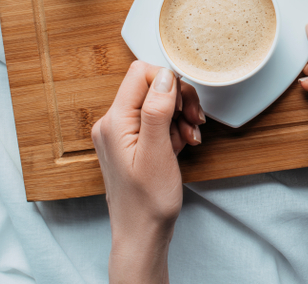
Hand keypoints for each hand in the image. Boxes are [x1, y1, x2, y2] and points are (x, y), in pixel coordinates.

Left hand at [91, 61, 204, 283]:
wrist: (142, 234)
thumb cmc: (147, 202)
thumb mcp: (157, 152)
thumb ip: (157, 110)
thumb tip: (165, 76)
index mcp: (114, 121)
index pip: (141, 74)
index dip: (169, 83)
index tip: (184, 106)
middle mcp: (113, 123)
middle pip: (152, 87)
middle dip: (178, 100)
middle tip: (194, 121)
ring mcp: (122, 133)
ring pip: (158, 104)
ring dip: (180, 116)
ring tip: (191, 138)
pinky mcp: (132, 143)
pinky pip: (156, 122)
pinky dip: (174, 129)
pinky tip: (183, 144)